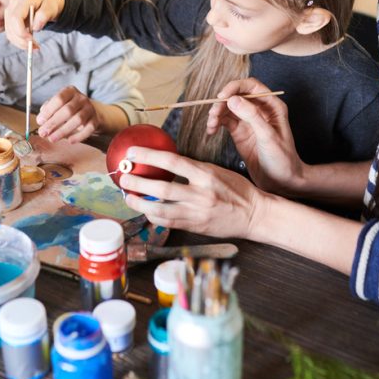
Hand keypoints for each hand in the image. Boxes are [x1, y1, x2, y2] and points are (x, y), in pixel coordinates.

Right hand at [5, 0, 65, 49]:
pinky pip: (11, 34)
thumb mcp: (51, 8)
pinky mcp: (10, 21)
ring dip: (21, 43)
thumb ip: (44, 15)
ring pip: (10, 33)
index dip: (21, 31)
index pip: (15, 18)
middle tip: (35, 47)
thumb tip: (35, 28)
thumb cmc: (49, 5)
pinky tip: (30, 44)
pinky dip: (20, 42)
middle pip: (11, 27)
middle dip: (21, 40)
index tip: (31, 40)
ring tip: (35, 47)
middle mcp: (13, 6)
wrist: (46, 3)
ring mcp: (9, 13)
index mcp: (22, 1)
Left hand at [35, 86, 104, 142]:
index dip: (48, 111)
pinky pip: (88, 129)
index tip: (40, 121)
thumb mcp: (57, 105)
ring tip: (52, 139)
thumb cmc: (68, 108)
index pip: (59, 99)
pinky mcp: (95, 120)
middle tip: (43, 133)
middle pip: (68, 110)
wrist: (87, 112)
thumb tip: (41, 121)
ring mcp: (90, 109)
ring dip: (63, 131)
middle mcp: (81, 98)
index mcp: (70, 91)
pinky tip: (69, 141)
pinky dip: (78, 136)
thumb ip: (48, 110)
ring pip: (78, 120)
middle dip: (53, 123)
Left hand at [118, 146, 267, 238]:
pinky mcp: (196, 227)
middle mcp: (200, 194)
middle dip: (138, 182)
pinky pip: (169, 223)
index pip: (171, 161)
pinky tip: (147, 211)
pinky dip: (154, 217)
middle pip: (161, 188)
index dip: (149, 155)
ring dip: (140, 203)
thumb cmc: (237, 190)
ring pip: (160, 210)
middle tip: (124, 176)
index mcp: (206, 174)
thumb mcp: (216, 171)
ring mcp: (197, 213)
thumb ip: (193, 169)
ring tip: (128, 196)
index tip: (133, 152)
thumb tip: (165, 163)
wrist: (255, 215)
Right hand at [206, 78, 305, 195]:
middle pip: (236, 95)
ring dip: (217, 113)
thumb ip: (251, 116)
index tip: (222, 97)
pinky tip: (211, 130)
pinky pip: (224, 121)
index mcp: (272, 106)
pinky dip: (215, 123)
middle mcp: (259, 110)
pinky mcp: (240, 132)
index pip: (251, 86)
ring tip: (211, 124)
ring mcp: (248, 121)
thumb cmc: (282, 159)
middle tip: (214, 114)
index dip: (235, 87)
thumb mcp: (268, 136)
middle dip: (222, 102)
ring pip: (228, 108)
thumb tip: (232, 99)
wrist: (281, 182)